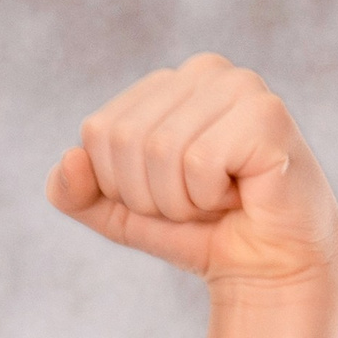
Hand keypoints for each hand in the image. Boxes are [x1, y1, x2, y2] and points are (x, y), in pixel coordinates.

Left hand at [48, 51, 337, 299]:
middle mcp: (205, 70)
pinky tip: (241, 195)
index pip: (98, 130)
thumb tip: (70, 159)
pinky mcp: (267, 114)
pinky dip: (209, 197)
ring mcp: (240, 86)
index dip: (117, 183)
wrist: (263, 267)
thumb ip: (72, 191)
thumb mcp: (115, 214)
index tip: (163, 193)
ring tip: (217, 199)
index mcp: (166, 83)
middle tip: (193, 202)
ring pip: (160, 149)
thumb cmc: (194, 230)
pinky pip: (200, 161)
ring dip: (180, 200)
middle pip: (124, 137)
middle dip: (148, 194)